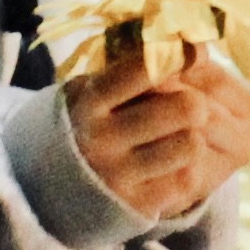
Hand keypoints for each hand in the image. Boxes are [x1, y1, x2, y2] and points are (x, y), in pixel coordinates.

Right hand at [66, 47, 249, 225]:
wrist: (51, 186)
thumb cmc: (87, 122)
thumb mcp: (93, 87)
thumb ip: (134, 67)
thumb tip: (194, 44)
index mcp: (90, 100)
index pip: (145, 69)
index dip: (180, 56)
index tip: (198, 51)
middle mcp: (101, 138)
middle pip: (186, 108)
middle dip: (195, 103)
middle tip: (191, 106)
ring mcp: (118, 175)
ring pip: (191, 144)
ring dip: (191, 137)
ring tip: (177, 138)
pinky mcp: (136, 205)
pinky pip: (186, 179)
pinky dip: (183, 168)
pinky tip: (166, 166)